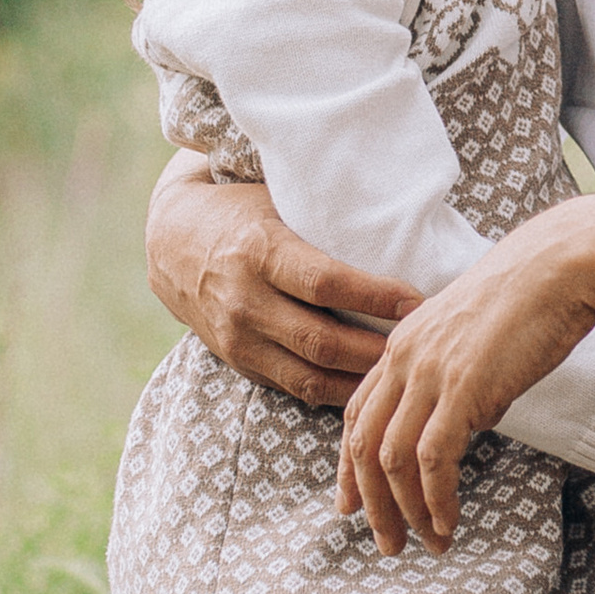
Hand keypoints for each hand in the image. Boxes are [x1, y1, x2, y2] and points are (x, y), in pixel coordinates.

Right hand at [145, 154, 417, 406]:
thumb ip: (325, 217)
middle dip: (377, 351)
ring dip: (361, 382)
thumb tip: (401, 216)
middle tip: (423, 347)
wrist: (172, 243)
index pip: (326, 282)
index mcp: (260, 251)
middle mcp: (246, 301)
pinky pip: (296, 389)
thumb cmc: (243, 212)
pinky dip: (336, 393)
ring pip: (311, 376)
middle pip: (322, 340)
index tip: (417, 300)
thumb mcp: (277, 200)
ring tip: (403, 375)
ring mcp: (239, 339)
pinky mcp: (240, 363)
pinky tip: (370, 389)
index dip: (375, 296)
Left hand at [336, 219, 594, 552]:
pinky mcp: (462, 387)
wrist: (560, 267)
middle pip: (364, 443)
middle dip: (372, 503)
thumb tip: (468, 424)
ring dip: (405, 510)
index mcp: (403, 344)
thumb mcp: (475, 340)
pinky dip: (436, 498)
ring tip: (426, 542)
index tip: (351, 505)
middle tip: (388, 544)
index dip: (349, 466)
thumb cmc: (532, 299)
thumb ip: (458, 380)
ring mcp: (430, 372)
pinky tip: (448, 521)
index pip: (357, 413)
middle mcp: (405, 358)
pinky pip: (433, 458)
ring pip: (392, 459)